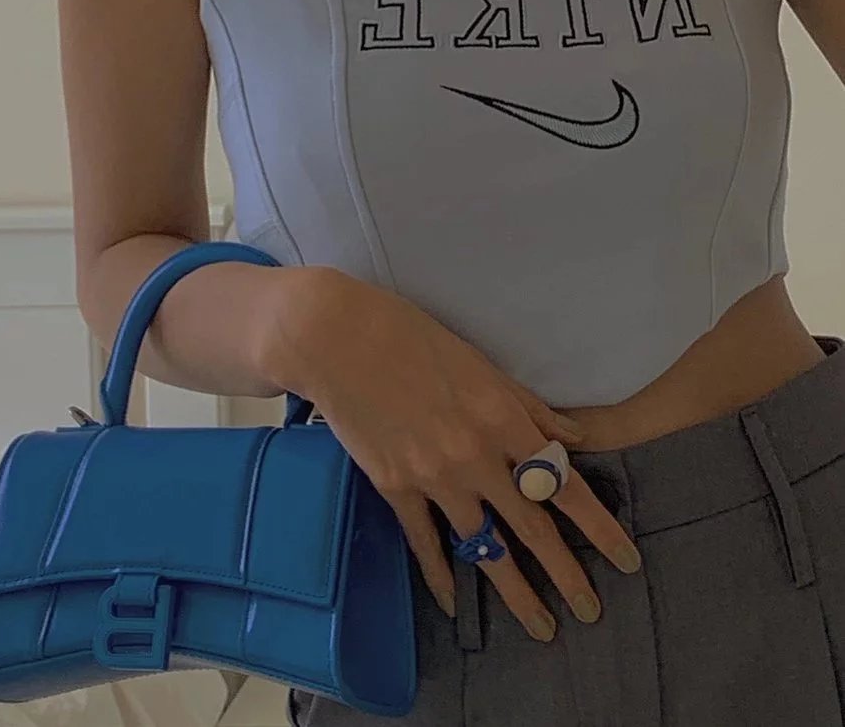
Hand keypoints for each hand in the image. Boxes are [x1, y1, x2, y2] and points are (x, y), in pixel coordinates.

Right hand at [261, 266, 642, 641]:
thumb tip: (571, 439)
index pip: (564, 485)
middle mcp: (475, 456)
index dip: (599, 528)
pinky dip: (440, 573)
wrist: (337, 339)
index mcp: (502, 418)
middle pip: (531, 527)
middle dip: (566, 574)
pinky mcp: (393, 485)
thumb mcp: (480, 364)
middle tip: (590, 611)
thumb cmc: (412, 337)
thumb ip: (527, 406)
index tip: (626, 560)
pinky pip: (423, 539)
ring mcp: (432, 476)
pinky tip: (454, 601)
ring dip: (514, 590)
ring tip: (538, 625)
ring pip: (482, 545)